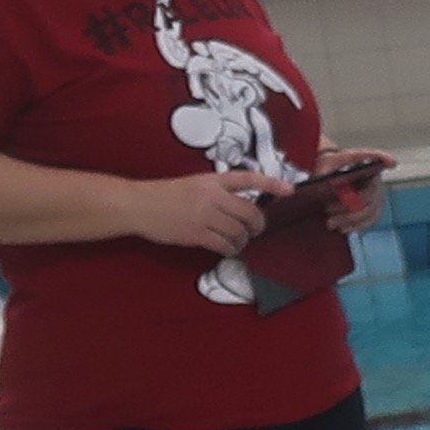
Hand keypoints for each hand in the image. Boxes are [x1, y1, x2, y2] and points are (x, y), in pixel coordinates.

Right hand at [128, 170, 271, 253]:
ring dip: (244, 239)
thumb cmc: (164, 195)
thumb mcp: (194, 184)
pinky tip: (228, 249)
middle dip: (258, 224)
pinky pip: (225, 245)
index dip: (271, 183)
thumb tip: (240, 205)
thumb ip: (217, 191)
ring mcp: (205, 216)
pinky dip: (231, 249)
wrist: (139, 205)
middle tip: (256, 229)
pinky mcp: (197, 234)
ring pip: (240, 231)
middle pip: (250, 212)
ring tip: (240, 240)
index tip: (290, 190)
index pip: (248, 179)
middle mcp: (212, 196)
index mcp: (212, 181)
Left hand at [318, 147, 396, 231]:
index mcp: (360, 161)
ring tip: (332, 224)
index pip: (374, 158)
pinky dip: (358, 225)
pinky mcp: (374, 206)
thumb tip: (318, 185)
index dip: (383, 159)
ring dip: (351, 220)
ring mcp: (376, 192)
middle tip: (328, 213)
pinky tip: (344, 228)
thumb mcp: (319, 167)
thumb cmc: (325, 167)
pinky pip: (372, 218)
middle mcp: (373, 176)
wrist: (328, 173)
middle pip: (369, 195)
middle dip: (350, 208)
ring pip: (371, 210)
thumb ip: (320, 173)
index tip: (392, 162)